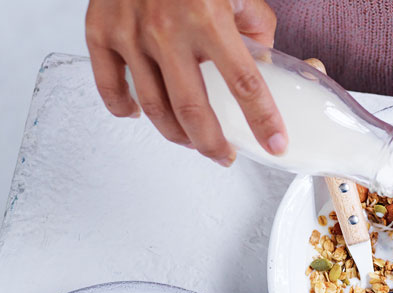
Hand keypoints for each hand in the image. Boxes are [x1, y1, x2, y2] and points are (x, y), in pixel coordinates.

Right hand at [85, 0, 285, 165]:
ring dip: (176, 134)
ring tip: (192, 141)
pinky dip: (124, 108)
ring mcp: (130, 33)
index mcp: (209, 18)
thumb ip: (257, 30)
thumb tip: (267, 68)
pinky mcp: (100, 31)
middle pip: (193, 108)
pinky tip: (140, 115)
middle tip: (225, 156)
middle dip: (212, 143)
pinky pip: (109, 84)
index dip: (262, 120)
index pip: (245, 83)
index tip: (275, 144)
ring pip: (154, 106)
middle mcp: (167, 29)